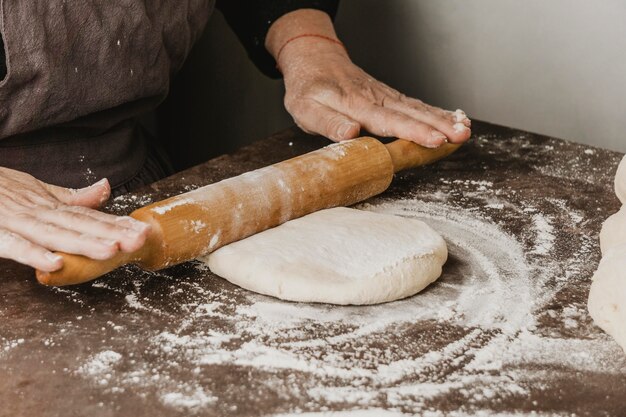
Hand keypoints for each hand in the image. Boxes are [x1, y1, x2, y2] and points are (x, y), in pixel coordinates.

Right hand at [0, 168, 149, 271]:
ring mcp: (16, 221)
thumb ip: (71, 196)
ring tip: (111, 250)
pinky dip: (33, 253)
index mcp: (50, 205)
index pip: (89, 215)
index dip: (116, 223)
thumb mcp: (37, 190)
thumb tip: (106, 188)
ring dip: (83, 242)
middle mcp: (38, 211)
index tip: (144, 231)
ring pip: (54, 233)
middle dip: (111, 233)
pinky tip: (56, 263)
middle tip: (139, 239)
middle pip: (79, 224)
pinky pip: (14, 245)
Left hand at [266, 10, 471, 147]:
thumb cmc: (308, 89)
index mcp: (355, 105)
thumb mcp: (306, 109)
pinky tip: (452, 119)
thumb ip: (328, 123)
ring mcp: (385, 96)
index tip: (436, 139)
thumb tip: (351, 134)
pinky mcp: (389, 97)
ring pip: (418, 108)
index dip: (414, 132)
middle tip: (463, 136)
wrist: (314, 59)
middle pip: (411, 114)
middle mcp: (376, 99)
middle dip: (439, 126)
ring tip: (465, 130)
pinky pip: (415, 105)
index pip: (389, 121)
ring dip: (443, 119)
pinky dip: (435, 112)